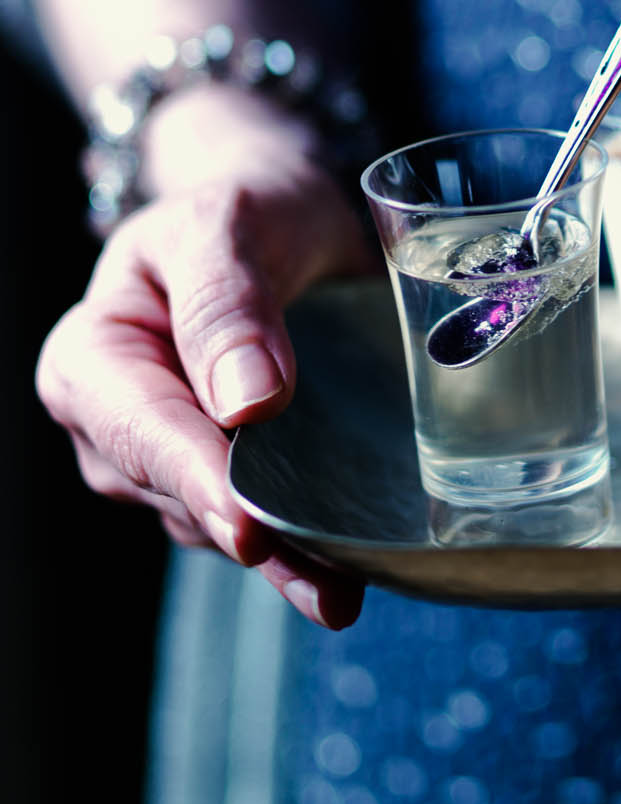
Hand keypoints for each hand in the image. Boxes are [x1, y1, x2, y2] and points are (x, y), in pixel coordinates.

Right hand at [36, 126, 376, 627]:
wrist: (281, 217)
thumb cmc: (245, 211)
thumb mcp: (230, 228)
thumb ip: (229, 305)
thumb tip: (246, 403)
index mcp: (93, 355)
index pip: (140, 429)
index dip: (194, 480)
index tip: (247, 527)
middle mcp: (115, 421)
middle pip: (176, 490)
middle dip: (247, 535)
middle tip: (319, 582)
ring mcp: (168, 457)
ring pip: (217, 520)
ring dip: (281, 558)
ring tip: (340, 592)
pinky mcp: (224, 474)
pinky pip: (255, 519)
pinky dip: (298, 550)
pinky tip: (344, 580)